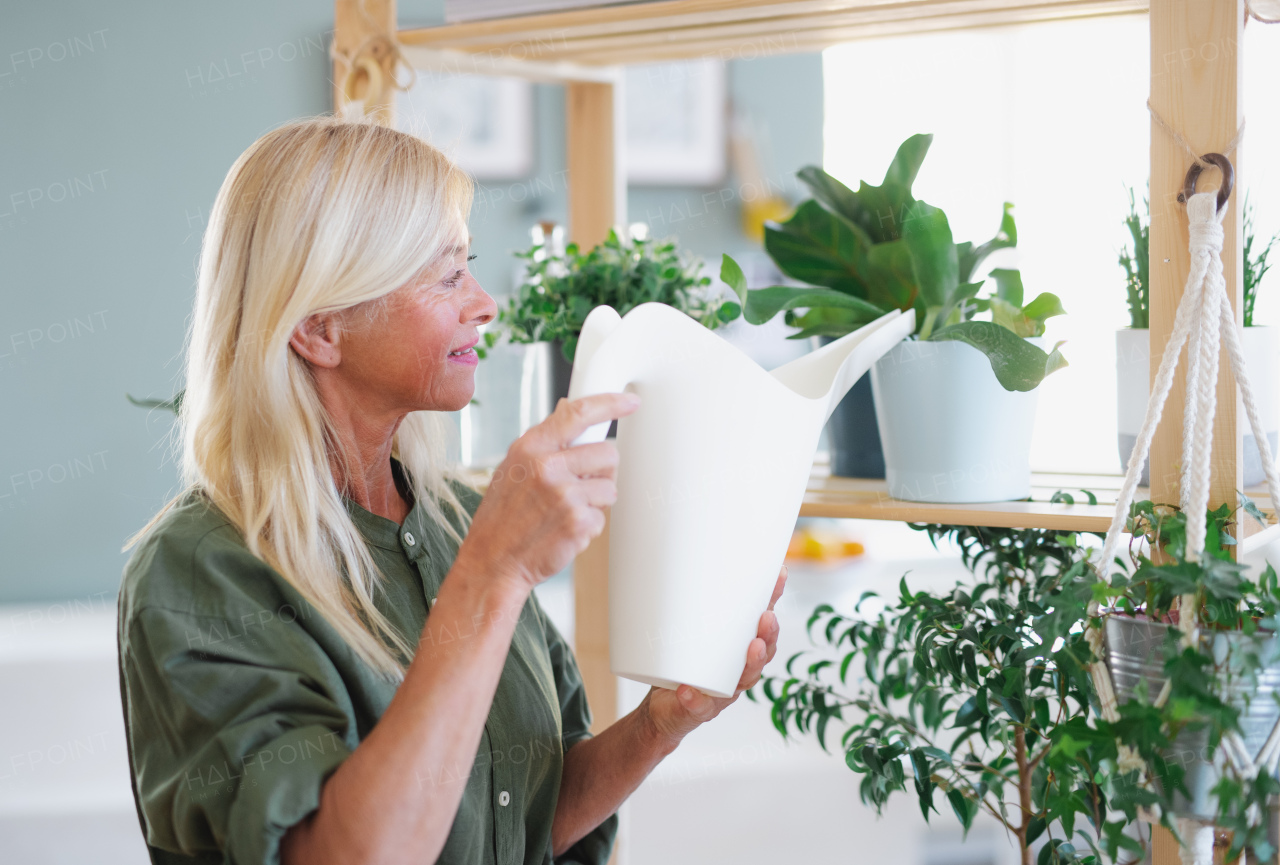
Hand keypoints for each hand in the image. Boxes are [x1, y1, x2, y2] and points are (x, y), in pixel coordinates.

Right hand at [455, 393, 639, 591]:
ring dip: (596, 502)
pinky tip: (564, 531)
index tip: (630, 402)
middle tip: (582, 486)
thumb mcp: (512, 468)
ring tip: (566, 512)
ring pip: (610, 487)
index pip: (579, 414)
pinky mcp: (577, 521)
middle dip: (602, 472)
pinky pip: (602, 517)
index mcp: (530, 447)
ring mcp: (564, 494)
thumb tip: (568, 410)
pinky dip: (588, 527)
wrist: (492, 562)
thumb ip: (543, 441)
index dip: (611, 404)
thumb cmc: (501, 518)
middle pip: (608, 453)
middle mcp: (547, 466)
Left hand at [644, 565, 786, 746]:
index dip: (773, 598)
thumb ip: (684, 600)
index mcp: (738, 649)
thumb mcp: (684, 629)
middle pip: (764, 653)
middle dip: (769, 634)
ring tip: (752, 648)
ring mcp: (720, 693)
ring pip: (743, 681)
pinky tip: (688, 690)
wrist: (662, 711)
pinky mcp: (695, 710)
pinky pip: (699, 707)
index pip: (762, 621)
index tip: (779, 573)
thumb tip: (677, 548)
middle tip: (766, 616)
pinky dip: (694, 699)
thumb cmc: (679, 664)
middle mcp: (736, 672)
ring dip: (751, 664)